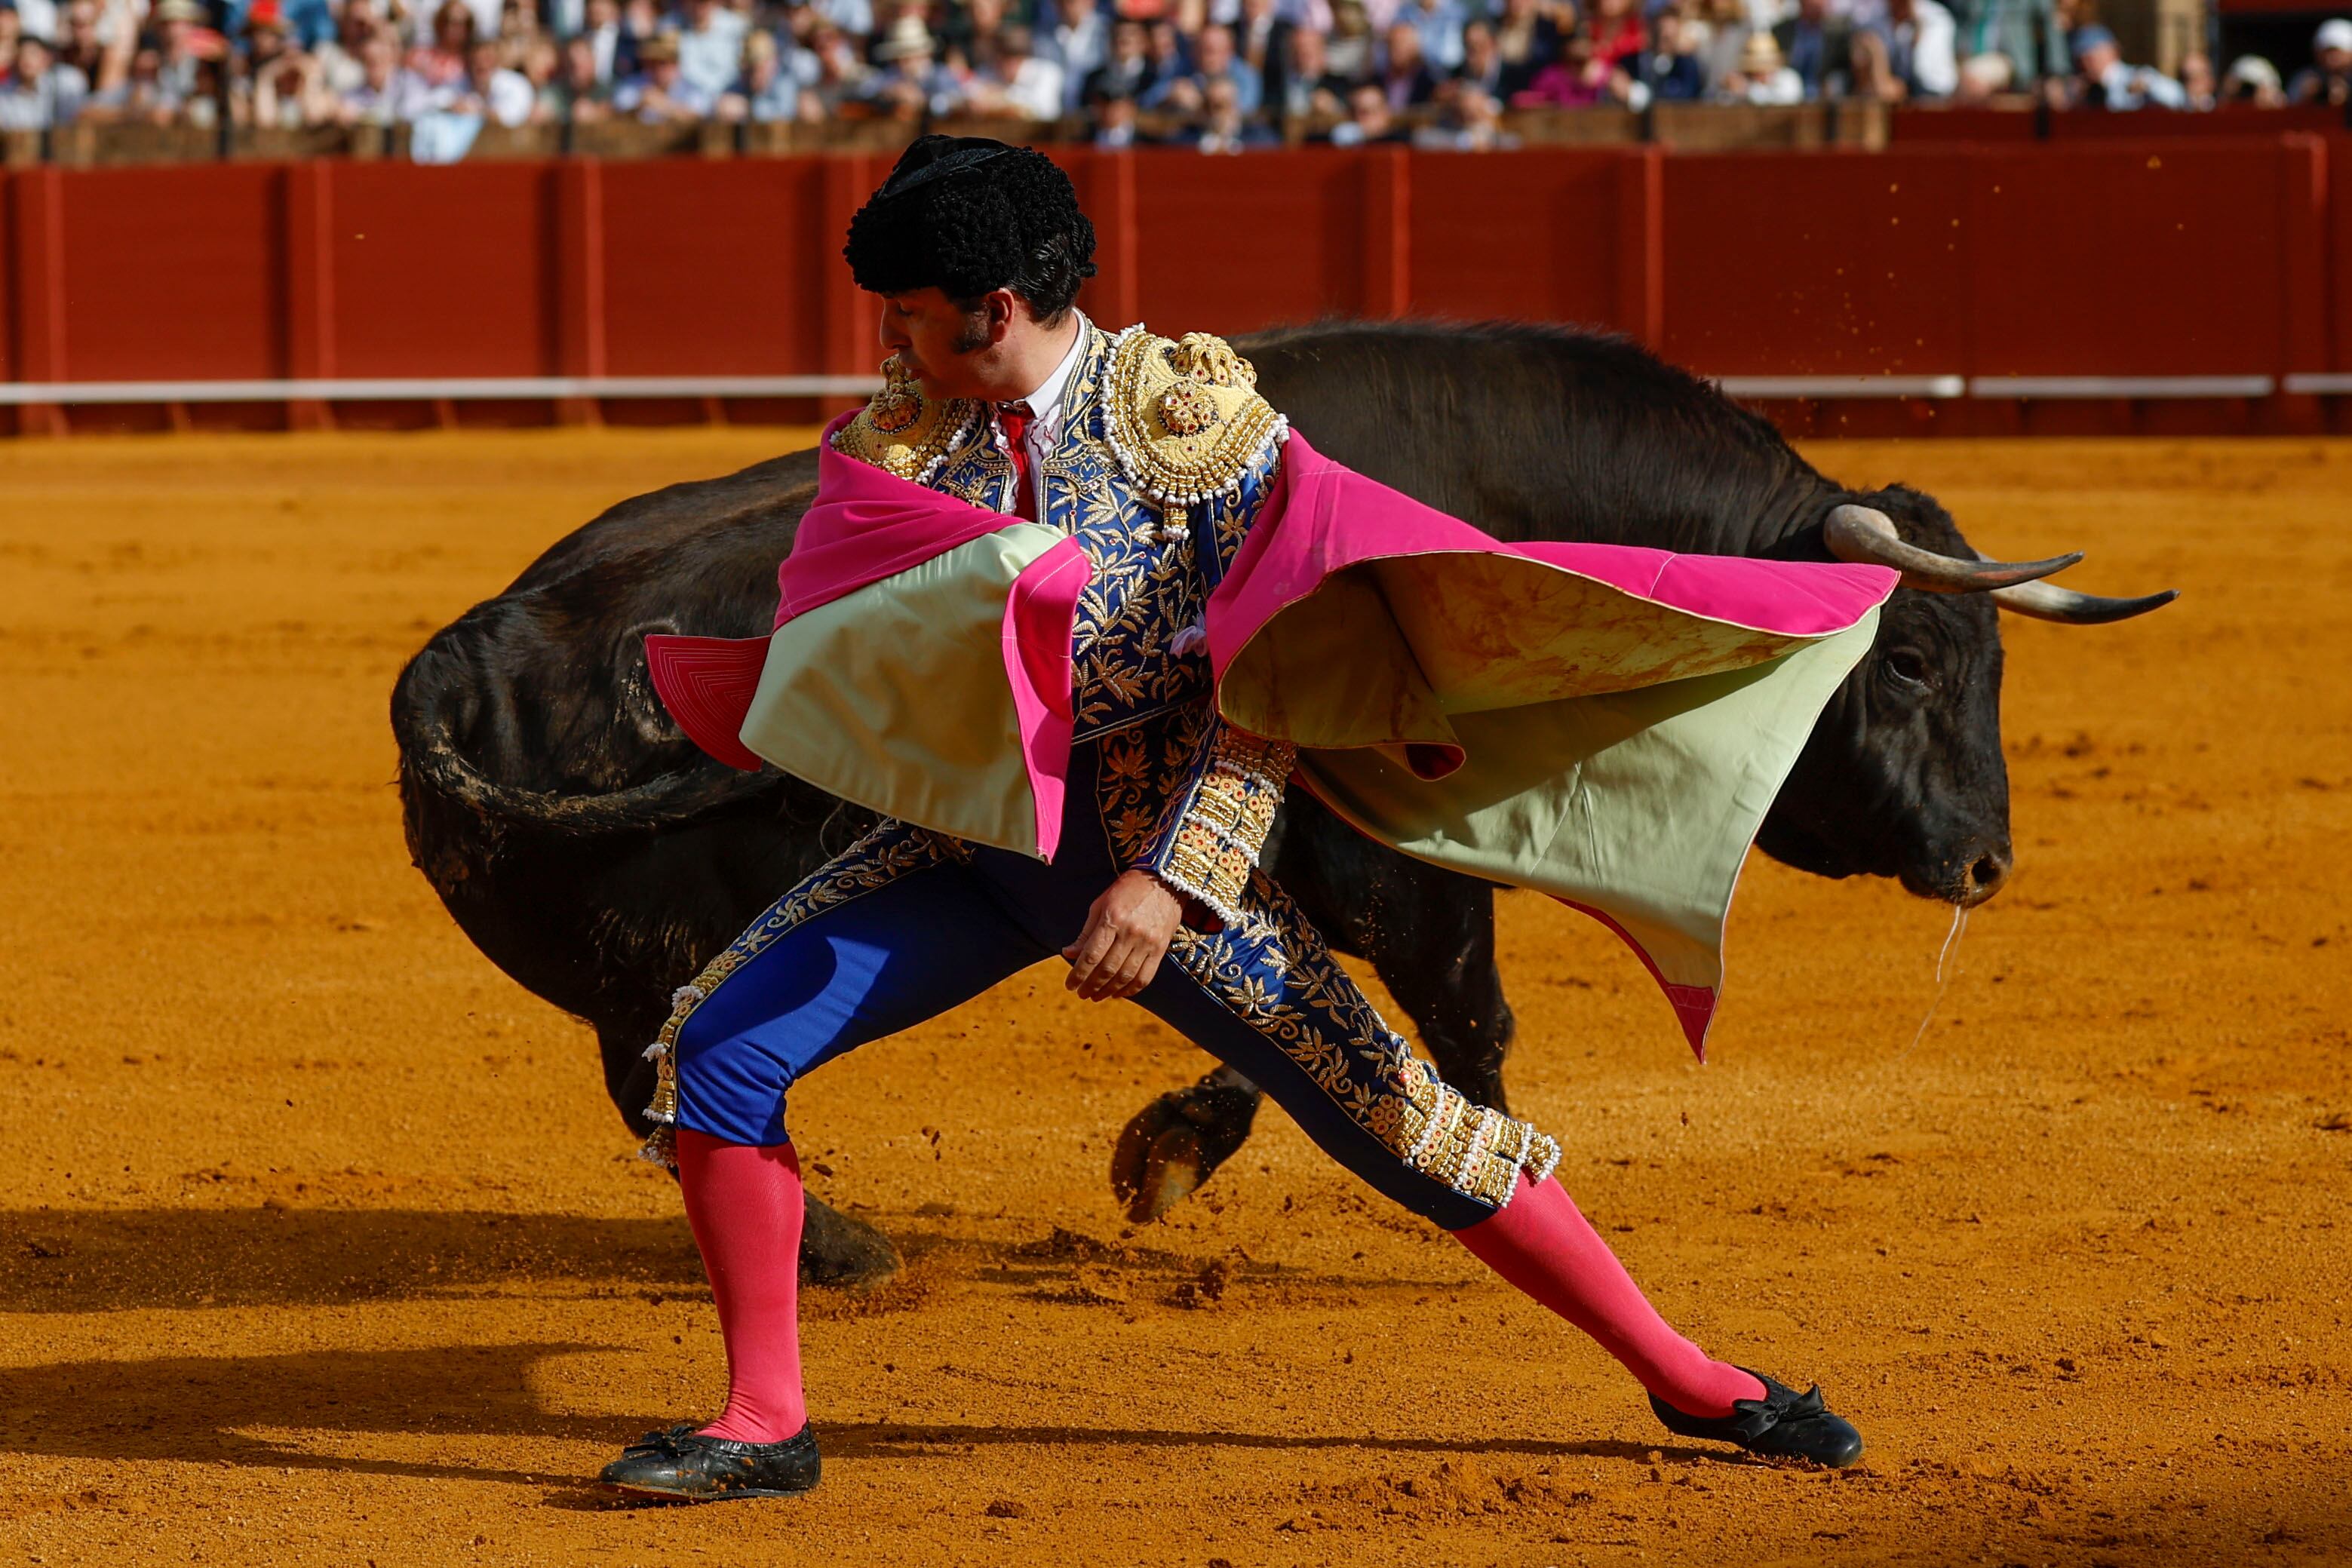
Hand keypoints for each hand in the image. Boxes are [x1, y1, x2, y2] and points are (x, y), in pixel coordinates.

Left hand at [1062, 869, 1183, 1001]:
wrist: (1164, 880)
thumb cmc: (1127, 890)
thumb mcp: (1101, 904)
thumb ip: (1086, 932)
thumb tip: (1068, 953)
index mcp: (1112, 919)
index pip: (1091, 955)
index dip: (1078, 974)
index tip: (1069, 985)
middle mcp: (1131, 933)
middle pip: (1107, 969)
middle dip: (1091, 986)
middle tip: (1081, 994)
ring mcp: (1148, 942)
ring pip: (1125, 977)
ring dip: (1108, 991)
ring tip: (1096, 996)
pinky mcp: (1161, 948)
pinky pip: (1145, 977)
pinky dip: (1131, 989)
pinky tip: (1119, 993)